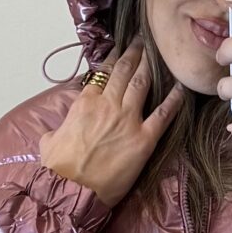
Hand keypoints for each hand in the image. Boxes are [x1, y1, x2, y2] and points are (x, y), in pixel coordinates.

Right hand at [38, 38, 183, 209]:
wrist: (72, 191)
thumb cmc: (59, 169)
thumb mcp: (50, 141)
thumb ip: (57, 129)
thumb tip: (57, 132)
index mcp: (85, 103)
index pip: (103, 72)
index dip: (115, 57)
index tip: (122, 47)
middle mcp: (107, 105)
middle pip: (125, 71)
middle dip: (135, 52)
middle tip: (143, 41)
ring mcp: (127, 120)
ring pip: (143, 83)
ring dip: (151, 65)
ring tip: (159, 53)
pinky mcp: (144, 140)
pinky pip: (163, 114)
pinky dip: (174, 99)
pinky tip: (181, 87)